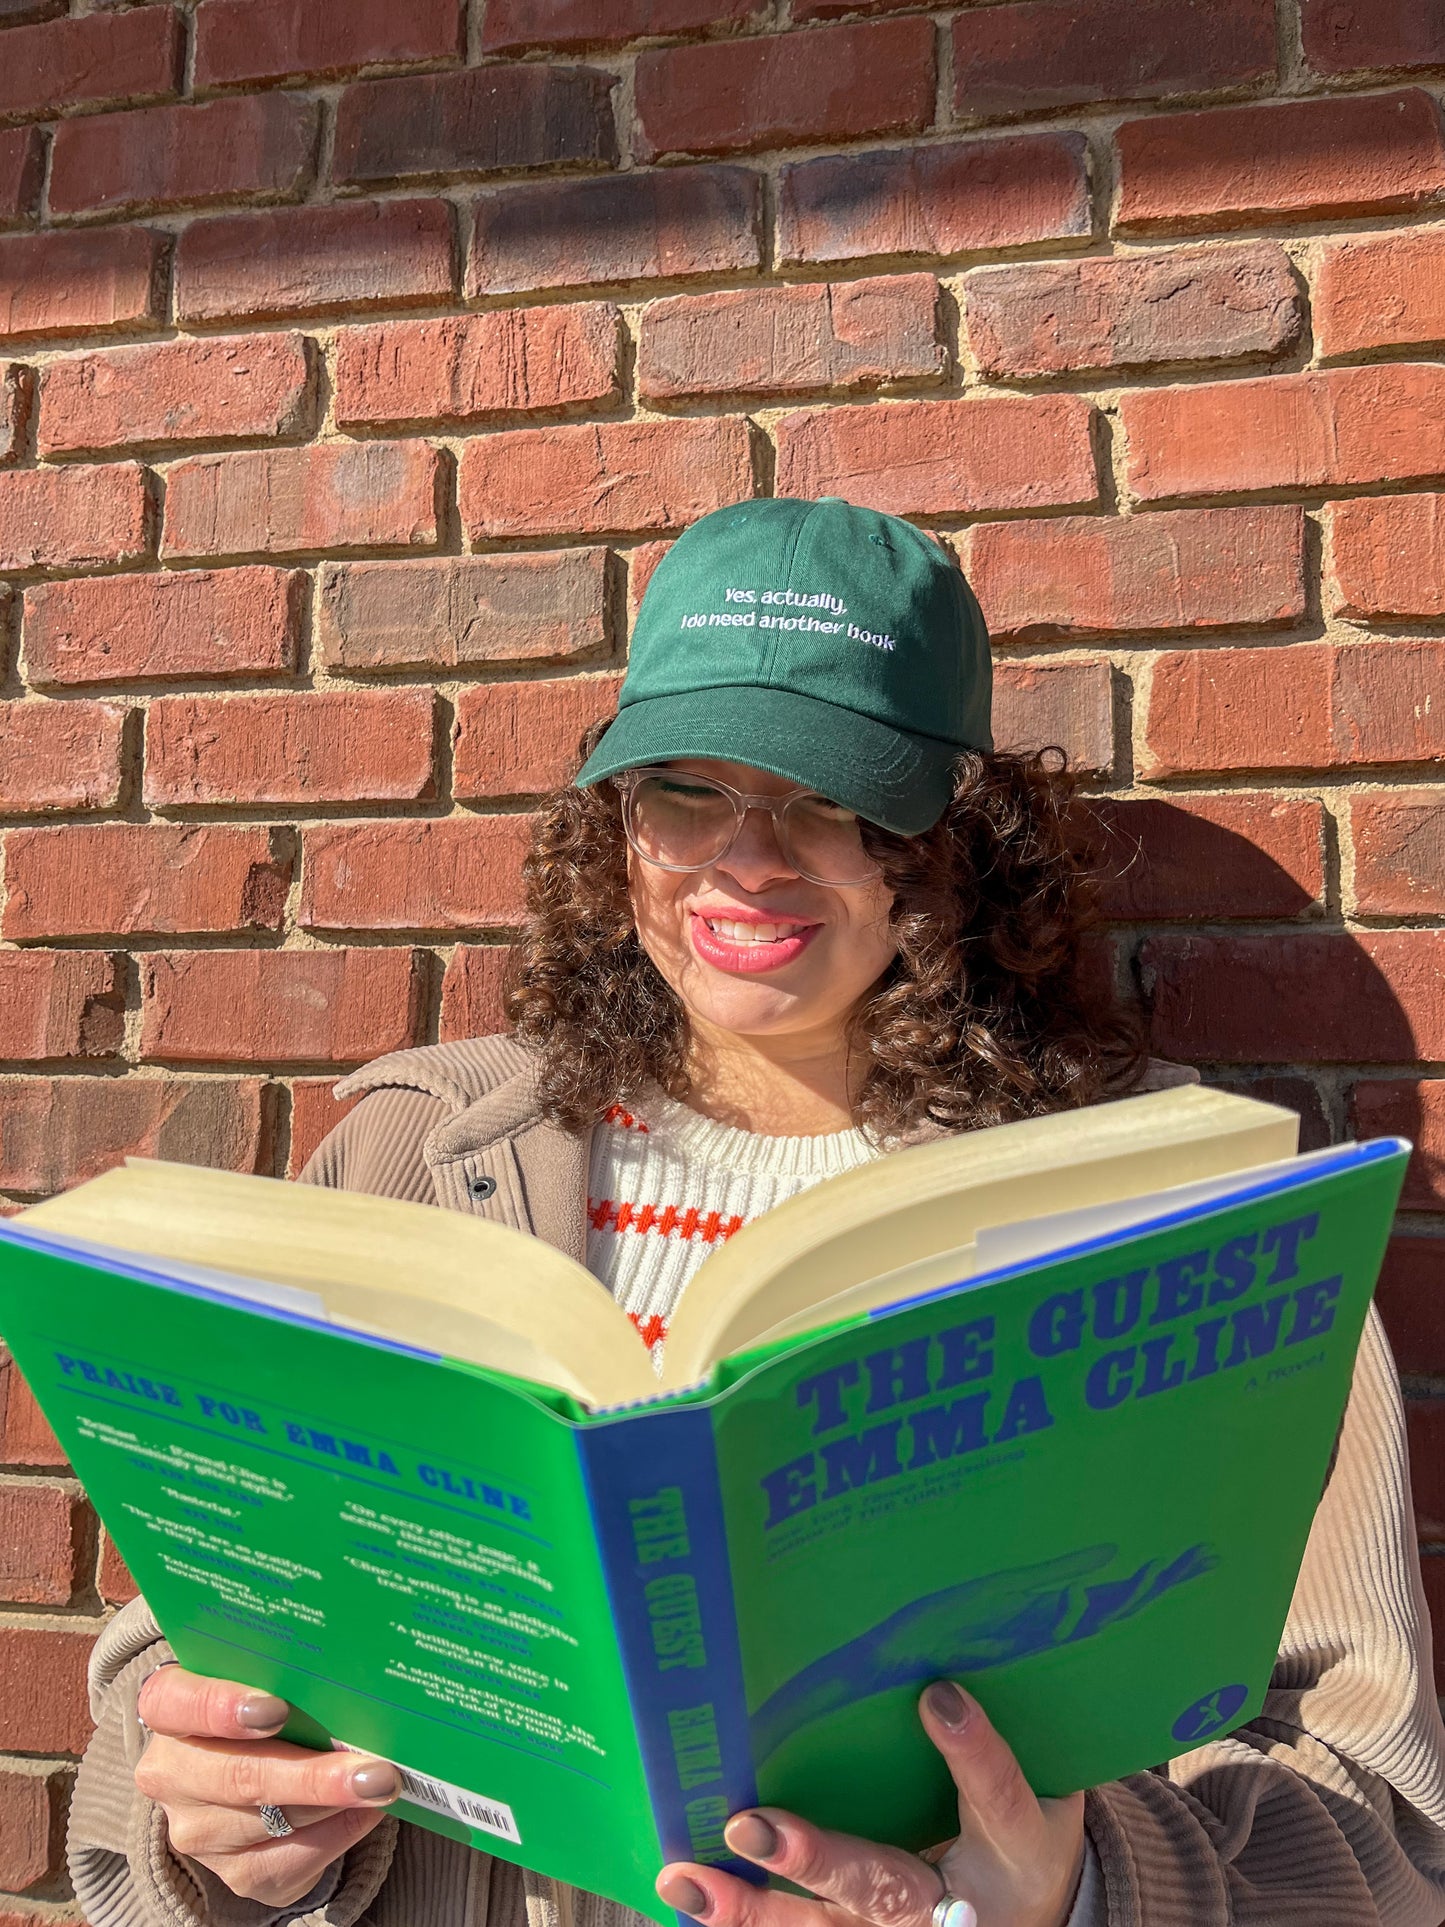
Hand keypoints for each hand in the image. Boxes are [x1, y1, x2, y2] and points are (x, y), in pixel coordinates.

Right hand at [134, 1666, 399, 1906]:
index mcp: (167, 1706)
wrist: (249, 1754)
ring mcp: (196, 1829)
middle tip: (373, 1770)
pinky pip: (286, 1863)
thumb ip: (287, 1671)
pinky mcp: (230, 1872)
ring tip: (382, 1786)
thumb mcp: (262, 1672)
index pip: (176, 1703)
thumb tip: (353, 1679)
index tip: (276, 1710)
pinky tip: (367, 1813)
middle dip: (312, 1777)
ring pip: (268, 1824)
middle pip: (237, 1777)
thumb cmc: (266, 1693)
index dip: (222, 1707)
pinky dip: (335, 1836)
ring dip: (333, 1807)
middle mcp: (171, 1772)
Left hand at [657, 1682, 1084, 1926]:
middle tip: (753, 1828)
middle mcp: (951, 1907)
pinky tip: (690, 1900)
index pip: (997, 1800)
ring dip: (751, 1907)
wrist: (1031, 1914)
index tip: (938, 1696)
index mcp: (1014, 1851)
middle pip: (882, 1886)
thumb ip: (994, 1734)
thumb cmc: (1022, 1828)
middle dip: (815, 1861)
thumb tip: (943, 1656)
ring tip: (687, 1880)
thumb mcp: (1040, 1781)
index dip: (973, 1753)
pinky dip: (745, 1922)